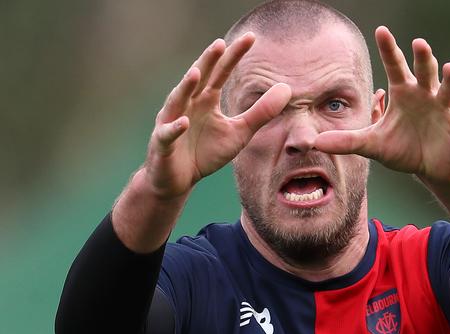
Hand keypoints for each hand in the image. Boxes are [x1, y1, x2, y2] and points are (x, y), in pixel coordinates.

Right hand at [145, 33, 290, 198]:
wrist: (179, 180)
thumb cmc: (206, 152)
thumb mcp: (240, 132)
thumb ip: (261, 112)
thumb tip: (286, 89)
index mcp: (206, 99)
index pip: (222, 72)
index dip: (235, 56)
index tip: (251, 38)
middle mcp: (187, 104)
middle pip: (199, 78)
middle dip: (207, 61)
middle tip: (220, 44)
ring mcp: (172, 121)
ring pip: (177, 100)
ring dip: (185, 87)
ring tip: (195, 73)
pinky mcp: (162, 143)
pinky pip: (168, 134)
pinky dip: (174, 128)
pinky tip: (184, 122)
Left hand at [315, 26, 449, 185]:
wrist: (431, 167)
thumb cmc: (403, 148)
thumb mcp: (373, 144)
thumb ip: (347, 141)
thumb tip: (316, 142)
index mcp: (404, 93)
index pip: (395, 67)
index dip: (389, 50)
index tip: (381, 30)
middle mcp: (426, 95)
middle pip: (424, 72)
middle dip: (423, 58)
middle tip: (418, 44)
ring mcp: (445, 110)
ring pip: (448, 90)